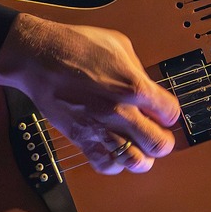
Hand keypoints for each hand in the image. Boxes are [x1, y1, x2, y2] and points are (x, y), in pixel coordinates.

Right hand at [0, 13, 180, 174]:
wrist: (39, 57)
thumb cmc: (75, 46)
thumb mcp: (120, 46)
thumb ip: (139, 72)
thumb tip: (148, 89)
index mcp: (134, 86)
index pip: (171, 114)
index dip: (169, 114)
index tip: (163, 112)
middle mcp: (120, 112)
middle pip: (159, 145)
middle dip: (162, 140)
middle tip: (156, 133)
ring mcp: (100, 128)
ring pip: (136, 163)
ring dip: (142, 156)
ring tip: (138, 146)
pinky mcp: (81, 138)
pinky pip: (106, 165)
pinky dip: (115, 163)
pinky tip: (115, 151)